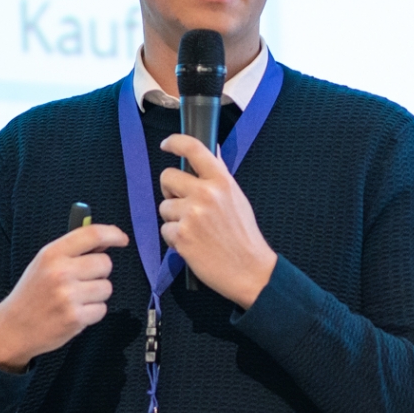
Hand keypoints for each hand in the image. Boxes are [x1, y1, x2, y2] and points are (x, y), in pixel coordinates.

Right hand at [0, 223, 130, 372]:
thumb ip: (72, 250)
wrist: (14, 327)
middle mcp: (60, 272)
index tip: (122, 239)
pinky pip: (102, 309)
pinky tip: (75, 313)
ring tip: (76, 299)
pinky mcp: (75, 318)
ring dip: (96, 294)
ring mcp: (68, 296)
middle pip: (105, 263)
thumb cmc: (33, 293)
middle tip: (82, 281)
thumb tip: (104, 240)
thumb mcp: (44, 263)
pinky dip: (92, 312)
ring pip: (107, 287)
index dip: (113, 234)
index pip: (92, 234)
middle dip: (100, 272)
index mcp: (52, 254)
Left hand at [159, 135, 277, 306]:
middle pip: (167, 176)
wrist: (250, 270)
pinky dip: (175, 238)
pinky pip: (165, 229)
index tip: (167, 144)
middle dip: (170, 190)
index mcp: (222, 181)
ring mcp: (191, 214)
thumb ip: (219, 177)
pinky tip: (193, 244)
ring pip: (163, 206)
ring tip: (195, 230)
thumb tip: (211, 153)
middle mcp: (206, 193)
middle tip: (182, 203)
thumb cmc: (244, 237)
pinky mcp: (181, 235)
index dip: (175, 142)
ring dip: (173, 218)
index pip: (193, 149)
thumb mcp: (237, 199)